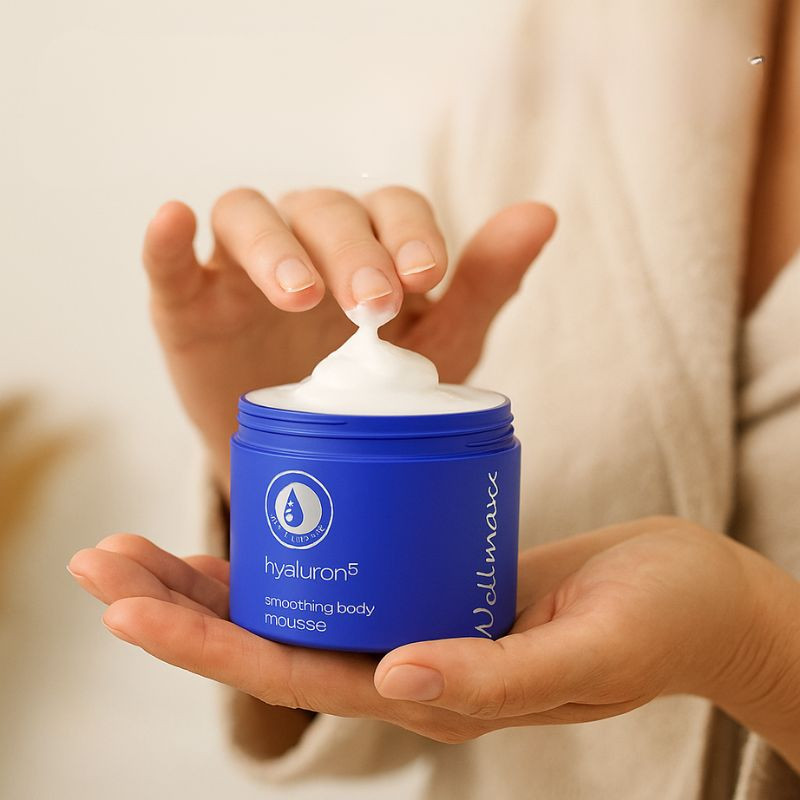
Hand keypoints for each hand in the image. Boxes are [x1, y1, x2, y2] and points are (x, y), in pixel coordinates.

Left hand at [68, 517, 797, 748]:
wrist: (690, 594)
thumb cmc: (657, 626)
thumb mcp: (587, 654)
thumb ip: (495, 680)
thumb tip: (394, 680)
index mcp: (430, 695)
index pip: (295, 671)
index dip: (205, 640)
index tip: (128, 598)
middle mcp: (407, 658)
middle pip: (270, 636)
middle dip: (177, 603)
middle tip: (99, 558)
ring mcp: (415, 614)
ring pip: (296, 597)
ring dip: (212, 572)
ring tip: (137, 541)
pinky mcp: (430, 570)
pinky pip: (344, 558)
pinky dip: (288, 535)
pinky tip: (249, 509)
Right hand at [143, 188, 555, 489]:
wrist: (309, 463)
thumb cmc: (377, 393)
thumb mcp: (438, 345)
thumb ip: (483, 283)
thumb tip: (544, 214)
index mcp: (370, 246)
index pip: (391, 207)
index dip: (408, 231)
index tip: (426, 277)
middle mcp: (307, 243)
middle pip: (323, 210)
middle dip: (349, 249)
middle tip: (370, 303)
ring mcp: (242, 271)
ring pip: (247, 216)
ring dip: (273, 244)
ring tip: (298, 292)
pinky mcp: (189, 307)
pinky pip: (170, 265)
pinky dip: (168, 243)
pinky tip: (173, 223)